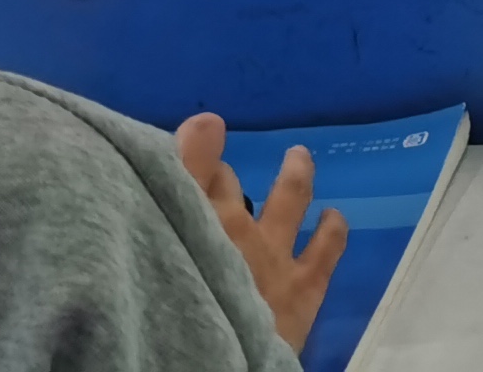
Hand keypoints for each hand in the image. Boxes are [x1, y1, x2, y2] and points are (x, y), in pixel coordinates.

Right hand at [176, 111, 345, 351]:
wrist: (205, 361)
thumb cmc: (167, 311)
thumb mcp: (149, 249)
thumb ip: (166, 196)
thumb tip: (187, 132)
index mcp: (189, 216)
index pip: (187, 171)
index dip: (188, 161)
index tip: (185, 154)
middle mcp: (232, 226)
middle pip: (229, 186)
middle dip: (225, 176)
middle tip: (223, 173)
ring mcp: (273, 254)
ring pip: (289, 198)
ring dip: (294, 174)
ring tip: (298, 157)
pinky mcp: (304, 286)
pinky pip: (326, 247)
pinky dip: (332, 227)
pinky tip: (334, 216)